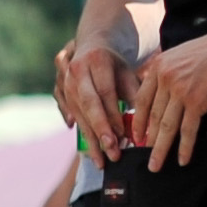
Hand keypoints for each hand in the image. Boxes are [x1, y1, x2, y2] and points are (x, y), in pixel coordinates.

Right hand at [53, 37, 132, 157]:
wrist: (90, 46)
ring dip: (90, 139)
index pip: (106, 93)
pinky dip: (79, 132)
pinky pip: (69, 115)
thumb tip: (147, 125)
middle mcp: (77, 70)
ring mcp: (64, 81)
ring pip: (78, 114)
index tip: (125, 137)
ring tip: (102, 161)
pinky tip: (87, 151)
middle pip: (89, 104)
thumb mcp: (128, 74)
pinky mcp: (59, 91)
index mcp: (97, 61)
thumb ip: (136, 96)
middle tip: (112, 151)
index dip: (115, 116)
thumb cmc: (114, 65)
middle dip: (100, 130)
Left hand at [127, 28, 206, 169]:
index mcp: (159, 67)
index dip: (139, 120)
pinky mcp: (198, 101)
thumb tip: (161, 92)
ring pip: (167, 125)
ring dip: (161, 149)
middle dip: (148, 139)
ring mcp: (181, 90)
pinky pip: (188, 129)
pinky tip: (182, 159)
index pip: (142, 99)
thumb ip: (168, 73)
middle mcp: (166, 78)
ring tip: (156, 165)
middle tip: (144, 156)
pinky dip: (185, 146)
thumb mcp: (181, 55)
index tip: (136, 135)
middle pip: (154, 115)